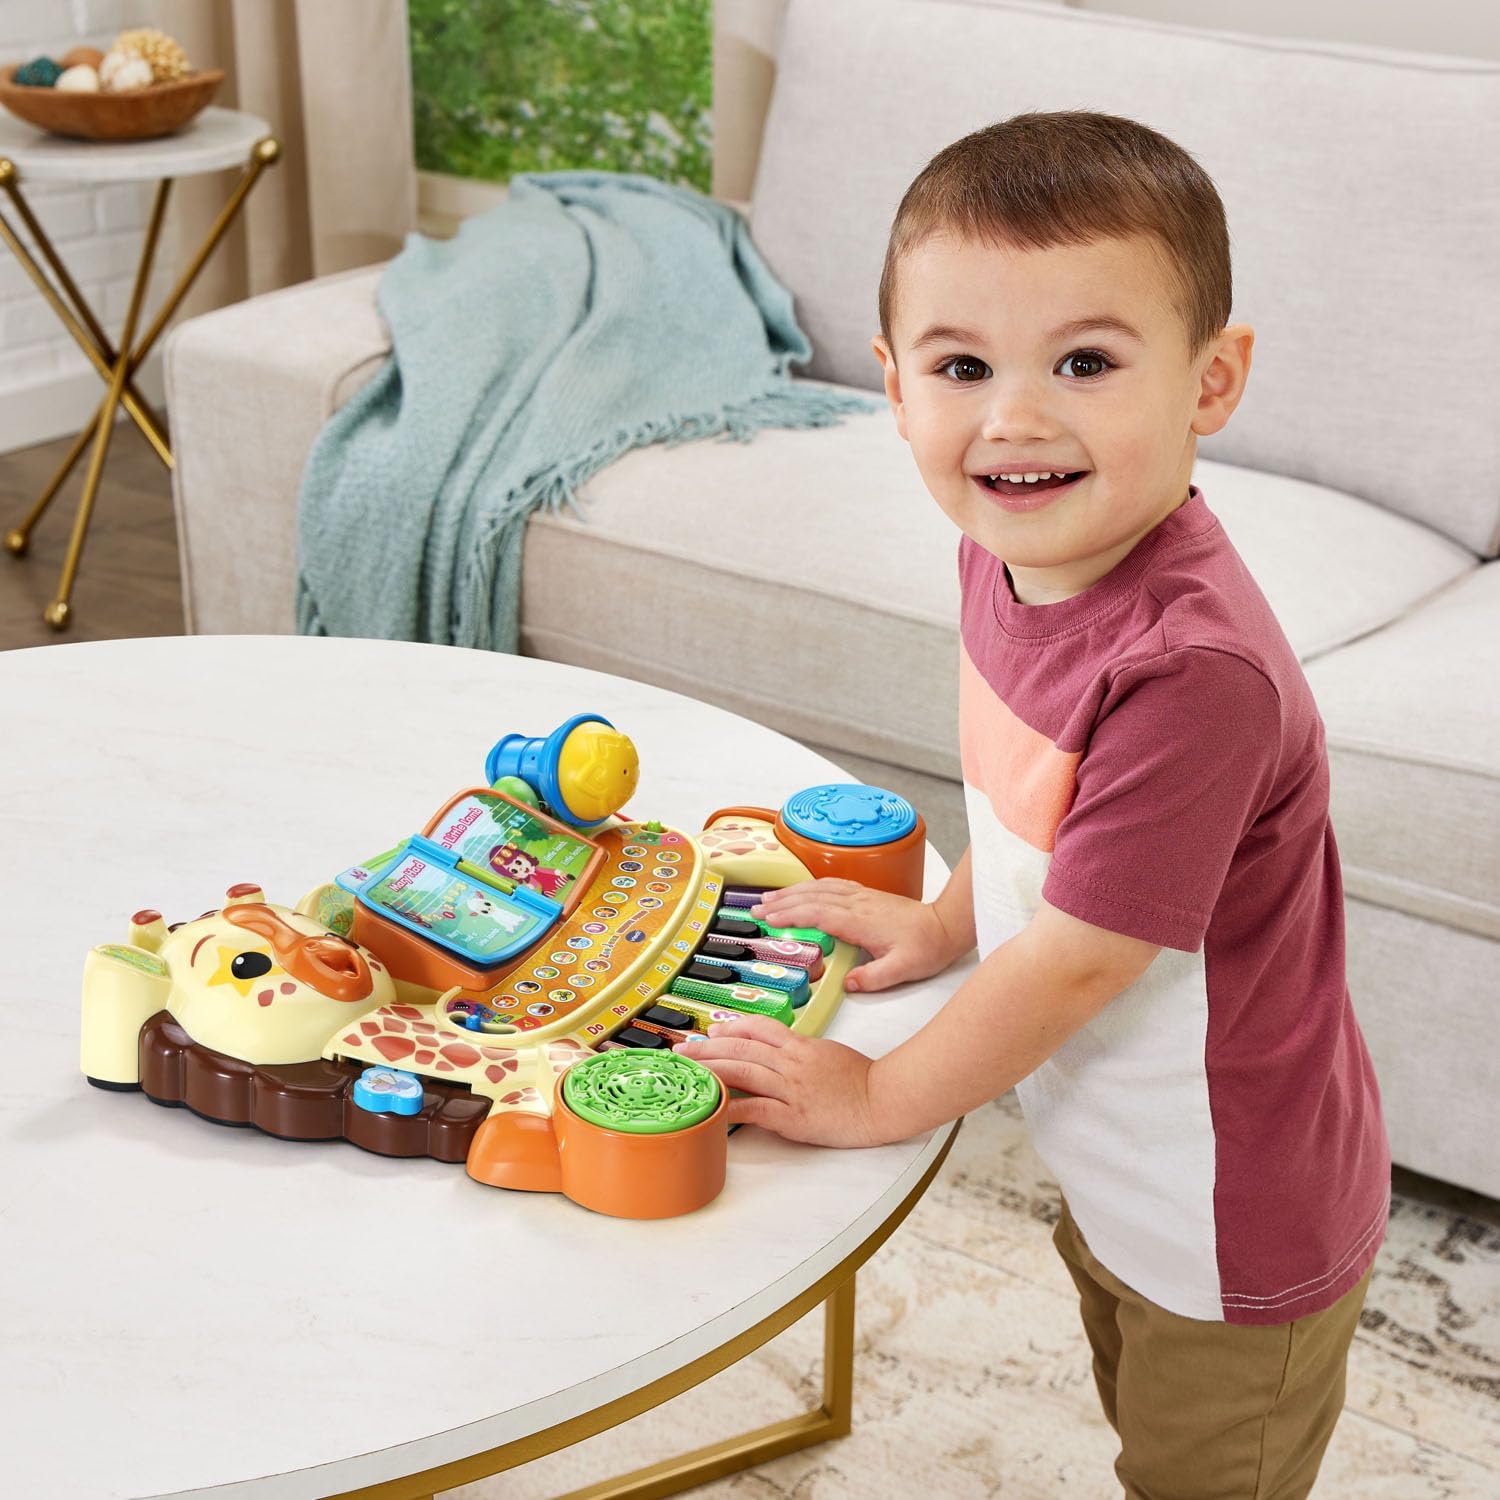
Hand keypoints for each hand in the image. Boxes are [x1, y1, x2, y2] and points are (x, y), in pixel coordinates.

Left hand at [675, 1014, 882, 1145]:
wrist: (884, 1100)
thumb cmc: (862, 1079)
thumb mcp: (829, 1052)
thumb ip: (803, 1050)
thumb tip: (782, 1051)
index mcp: (801, 1045)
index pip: (759, 1028)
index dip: (732, 1027)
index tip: (712, 1030)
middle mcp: (791, 1062)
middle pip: (742, 1047)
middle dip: (708, 1047)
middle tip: (682, 1050)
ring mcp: (791, 1088)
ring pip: (742, 1072)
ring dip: (710, 1069)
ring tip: (687, 1071)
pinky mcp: (793, 1116)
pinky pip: (755, 1109)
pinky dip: (731, 1107)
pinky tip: (712, 1108)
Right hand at [752, 878, 967, 991]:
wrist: (946, 925)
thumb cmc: (926, 947)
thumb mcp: (902, 970)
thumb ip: (874, 977)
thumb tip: (848, 984)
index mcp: (861, 920)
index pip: (818, 913)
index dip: (791, 914)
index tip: (768, 919)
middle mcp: (857, 903)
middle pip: (812, 897)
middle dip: (781, 901)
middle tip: (755, 908)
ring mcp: (861, 896)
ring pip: (819, 888)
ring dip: (792, 891)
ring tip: (768, 898)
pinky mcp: (866, 895)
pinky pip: (831, 885)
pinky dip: (810, 886)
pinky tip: (801, 890)